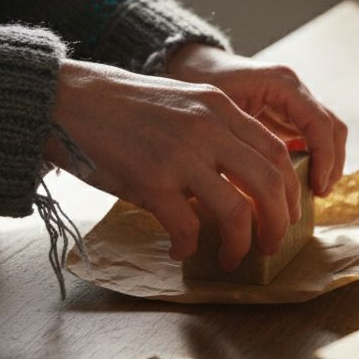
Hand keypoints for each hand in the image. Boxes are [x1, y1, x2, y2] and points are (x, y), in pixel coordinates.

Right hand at [44, 59, 300, 270]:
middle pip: (269, 184)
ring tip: (234, 257)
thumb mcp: (182, 102)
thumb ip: (216, 130)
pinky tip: (180, 250)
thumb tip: (242, 178)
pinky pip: (187, 228)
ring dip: (241, 244)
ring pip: (237, 212)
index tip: (286, 212)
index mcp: (219, 107)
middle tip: (272, 244)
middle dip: (278, 223)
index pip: (276, 152)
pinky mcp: (151, 181)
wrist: (69, 100)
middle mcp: (207, 128)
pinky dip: (189, 246)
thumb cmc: (122, 107)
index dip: (289, 189)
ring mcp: (181, 155)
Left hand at [164, 44, 346, 195]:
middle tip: (318, 194)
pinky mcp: (288, 114)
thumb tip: (252, 187)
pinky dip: (313, 159)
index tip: (316, 188)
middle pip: (333, 128)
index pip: (320, 124)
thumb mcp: (215, 113)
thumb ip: (237, 141)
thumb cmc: (198, 85)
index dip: (324, 159)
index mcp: (281, 84)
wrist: (190, 66)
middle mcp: (294, 90)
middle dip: (331, 163)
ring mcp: (294, 101)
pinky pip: (312, 137)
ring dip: (326, 163)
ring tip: (312, 193)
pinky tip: (297, 183)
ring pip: (328, 133)